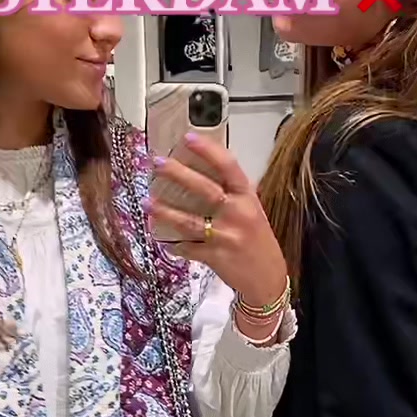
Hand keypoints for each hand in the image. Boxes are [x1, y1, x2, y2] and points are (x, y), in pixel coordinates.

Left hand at [150, 136, 288, 314]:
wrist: (268, 278)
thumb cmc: (257, 240)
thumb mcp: (252, 210)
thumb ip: (231, 194)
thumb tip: (199, 173)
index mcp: (247, 198)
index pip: (229, 167)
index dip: (208, 151)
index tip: (188, 138)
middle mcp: (238, 213)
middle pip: (205, 189)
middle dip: (179, 174)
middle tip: (157, 162)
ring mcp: (226, 236)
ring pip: (190, 221)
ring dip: (166, 212)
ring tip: (148, 202)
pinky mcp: (215, 257)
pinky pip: (188, 248)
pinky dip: (174, 245)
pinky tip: (164, 240)